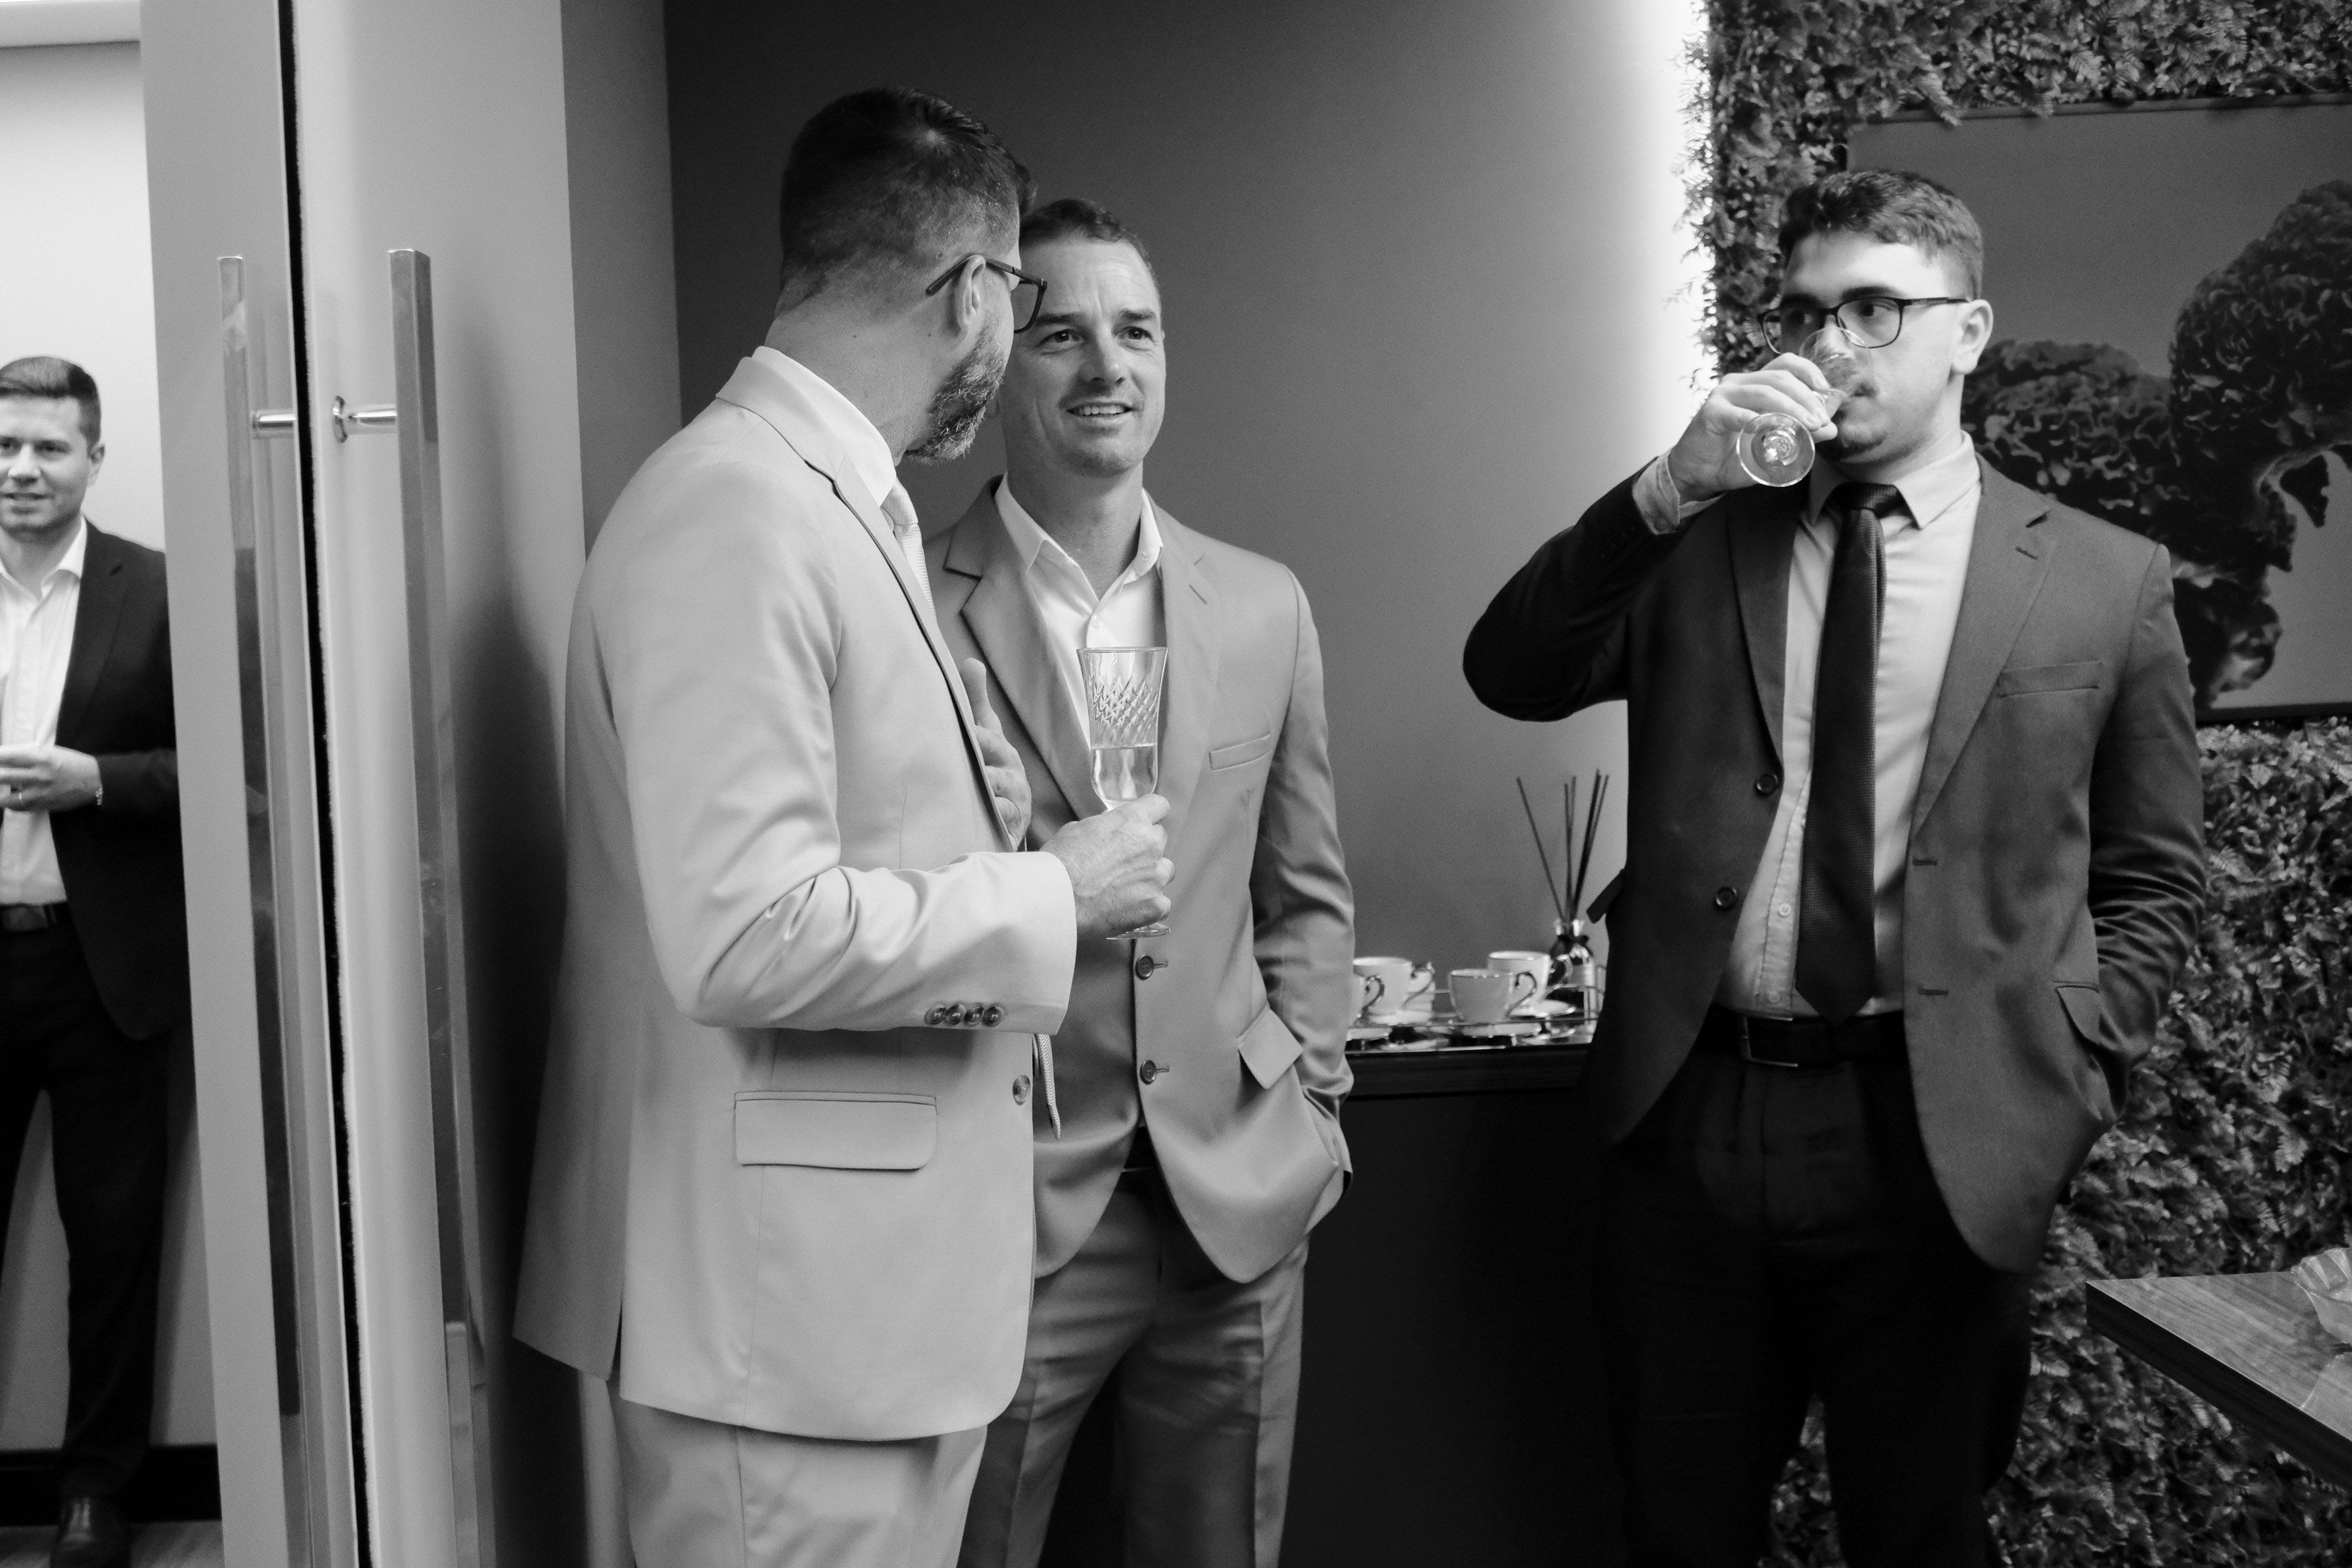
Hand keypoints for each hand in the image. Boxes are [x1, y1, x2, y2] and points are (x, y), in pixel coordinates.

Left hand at [0, 744, 100, 812]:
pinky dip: (12, 805)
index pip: (8, 757)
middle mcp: (38, 775)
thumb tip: (8, 758)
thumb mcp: (53, 752)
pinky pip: (20, 808)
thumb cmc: (74, 763)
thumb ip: (31, 755)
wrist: (95, 781)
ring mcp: (40, 793)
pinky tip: (10, 801)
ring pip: (8, 798)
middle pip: (3, 776)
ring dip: (0, 796)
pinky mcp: (44, 805)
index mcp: (41, 758)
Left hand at [961, 658, 1031, 844]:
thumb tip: (971, 661)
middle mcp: (1011, 773)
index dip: (975, 732)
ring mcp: (1014, 799)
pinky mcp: (1012, 824)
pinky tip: (981, 810)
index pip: (987, 736)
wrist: (1009, 821)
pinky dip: (995, 812)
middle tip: (963, 750)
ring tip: (968, 783)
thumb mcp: (986, 736)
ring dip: (984, 785)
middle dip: (980, 755)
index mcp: (1002, 751)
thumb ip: (976, 701)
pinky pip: (1005, 815)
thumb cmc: (993, 770)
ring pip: (998, 787)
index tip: (963, 729)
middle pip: (994, 759)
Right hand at [1043, 795, 1172, 938]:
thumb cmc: (1060, 862)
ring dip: (1150, 876)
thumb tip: (1110, 829)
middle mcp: (1151, 844)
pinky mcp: (1155, 905)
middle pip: (1159, 839)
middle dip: (1144, 848)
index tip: (1142, 824)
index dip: (1150, 815)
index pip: (1159, 806)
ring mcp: (1156, 876)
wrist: (1056, 900)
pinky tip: (1128, 909)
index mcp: (1133, 820)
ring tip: (1123, 888)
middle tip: (1121, 862)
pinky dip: (1148, 906)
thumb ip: (1104, 826)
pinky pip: (1162, 903)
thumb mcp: (1078, 829)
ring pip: (1165, 871)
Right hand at [1664, 353, 1840, 502]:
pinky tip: (1768, 430)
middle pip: (1779, 378)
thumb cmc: (1734, 457)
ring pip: (1763, 392)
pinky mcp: (1711, 413)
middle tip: (1820, 421)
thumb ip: (1800, 434)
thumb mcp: (1772, 445)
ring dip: (1790, 409)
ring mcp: (1723, 395)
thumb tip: (1831, 429)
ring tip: (1807, 427)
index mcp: (1754, 383)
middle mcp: (1739, 383)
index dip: (1809, 371)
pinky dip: (1756, 421)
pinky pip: (1737, 414)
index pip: (1785, 364)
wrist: (1699, 474)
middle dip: (1805, 398)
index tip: (1825, 390)